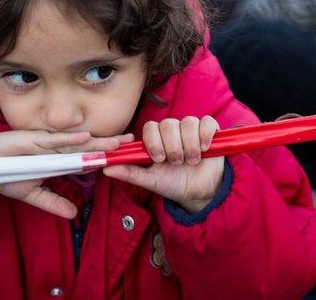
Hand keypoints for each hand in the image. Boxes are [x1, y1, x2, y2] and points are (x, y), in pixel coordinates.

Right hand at [0, 129, 132, 217]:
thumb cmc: (5, 174)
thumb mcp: (31, 193)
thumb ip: (52, 202)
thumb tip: (74, 216)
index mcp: (56, 160)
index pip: (86, 158)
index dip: (105, 156)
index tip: (126, 156)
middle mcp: (54, 149)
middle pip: (87, 147)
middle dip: (109, 145)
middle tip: (132, 143)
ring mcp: (44, 143)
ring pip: (75, 143)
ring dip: (97, 141)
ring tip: (118, 141)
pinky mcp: (31, 139)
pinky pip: (53, 140)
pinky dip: (69, 139)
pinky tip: (86, 137)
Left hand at [103, 116, 222, 212]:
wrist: (199, 193)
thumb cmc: (173, 184)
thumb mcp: (150, 180)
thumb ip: (130, 172)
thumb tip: (106, 168)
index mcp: (156, 139)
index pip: (150, 127)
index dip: (154, 141)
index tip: (159, 159)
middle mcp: (173, 131)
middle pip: (169, 124)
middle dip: (173, 146)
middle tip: (177, 162)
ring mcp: (191, 129)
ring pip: (188, 123)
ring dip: (189, 145)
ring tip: (192, 161)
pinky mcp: (209, 130)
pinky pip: (207, 122)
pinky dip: (205, 135)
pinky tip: (204, 149)